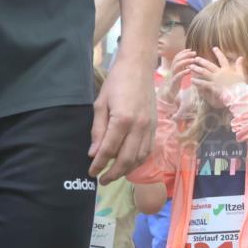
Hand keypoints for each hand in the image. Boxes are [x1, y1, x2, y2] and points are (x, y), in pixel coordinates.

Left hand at [89, 56, 155, 182]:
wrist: (138, 67)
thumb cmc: (116, 82)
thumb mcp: (100, 104)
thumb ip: (98, 130)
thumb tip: (94, 153)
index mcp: (122, 119)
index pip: (109, 149)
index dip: (99, 164)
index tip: (91, 172)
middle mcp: (139, 127)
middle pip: (126, 159)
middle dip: (113, 173)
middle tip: (102, 180)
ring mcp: (149, 128)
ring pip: (139, 158)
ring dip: (126, 170)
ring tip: (114, 174)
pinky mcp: (155, 127)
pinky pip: (147, 151)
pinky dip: (138, 161)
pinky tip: (129, 164)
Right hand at [161, 49, 195, 102]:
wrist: (169, 94)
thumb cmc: (175, 84)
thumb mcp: (179, 74)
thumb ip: (183, 68)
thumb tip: (190, 63)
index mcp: (174, 68)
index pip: (177, 57)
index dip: (183, 52)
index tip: (191, 50)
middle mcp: (172, 70)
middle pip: (177, 59)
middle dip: (186, 55)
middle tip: (194, 53)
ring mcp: (172, 76)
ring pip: (177, 66)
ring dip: (185, 61)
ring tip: (192, 60)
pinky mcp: (173, 82)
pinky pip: (177, 76)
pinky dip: (183, 72)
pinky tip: (189, 71)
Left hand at [190, 47, 246, 100]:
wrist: (238, 94)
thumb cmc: (240, 85)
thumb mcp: (241, 74)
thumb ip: (239, 65)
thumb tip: (241, 57)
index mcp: (227, 69)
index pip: (222, 59)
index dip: (218, 53)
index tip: (214, 48)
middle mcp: (220, 73)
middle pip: (209, 65)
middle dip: (202, 61)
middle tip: (196, 58)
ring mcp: (216, 79)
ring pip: (204, 72)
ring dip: (197, 69)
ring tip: (190, 66)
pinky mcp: (213, 86)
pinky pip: (203, 83)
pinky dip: (197, 81)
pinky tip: (192, 80)